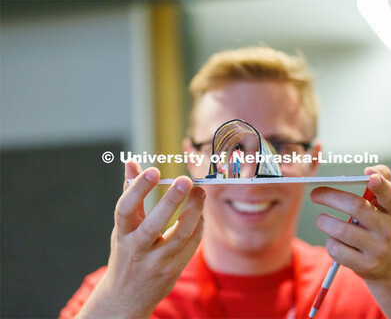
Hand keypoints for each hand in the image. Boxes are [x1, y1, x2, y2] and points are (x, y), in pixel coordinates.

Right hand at [78, 161, 204, 317]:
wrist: (126, 297)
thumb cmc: (126, 252)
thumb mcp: (123, 226)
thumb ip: (130, 193)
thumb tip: (132, 161)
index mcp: (122, 235)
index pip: (125, 210)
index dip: (138, 189)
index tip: (153, 170)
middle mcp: (137, 250)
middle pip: (154, 225)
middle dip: (171, 201)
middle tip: (186, 180)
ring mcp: (156, 263)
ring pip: (180, 236)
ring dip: (194, 212)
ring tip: (200, 192)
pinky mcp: (173, 271)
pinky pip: (191, 246)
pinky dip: (199, 227)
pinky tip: (200, 213)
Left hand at [311, 165, 390, 317]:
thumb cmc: (382, 225)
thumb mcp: (387, 205)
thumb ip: (381, 180)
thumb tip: (370, 169)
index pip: (389, 194)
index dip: (380, 184)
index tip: (369, 175)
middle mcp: (387, 228)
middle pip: (356, 207)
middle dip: (330, 196)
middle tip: (315, 194)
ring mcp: (377, 249)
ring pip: (340, 230)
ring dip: (324, 221)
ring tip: (322, 219)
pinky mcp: (365, 265)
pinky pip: (336, 249)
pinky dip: (329, 242)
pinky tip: (333, 240)